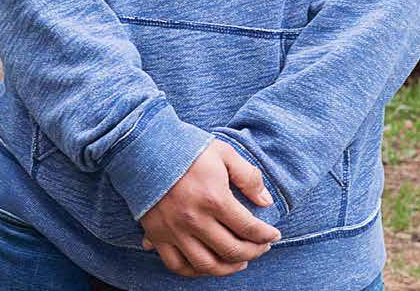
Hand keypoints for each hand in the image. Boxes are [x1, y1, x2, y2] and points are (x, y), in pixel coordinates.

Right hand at [138, 137, 281, 277]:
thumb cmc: (187, 147)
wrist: (145, 146)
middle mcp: (195, 220)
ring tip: (239, 261)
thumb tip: (266, 202)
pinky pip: (177, 265)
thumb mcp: (224, 153)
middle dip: (253, 252)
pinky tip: (207, 265)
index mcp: (214, 199)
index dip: (265, 235)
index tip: (273, 235)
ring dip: (228, 268)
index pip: (248, 228)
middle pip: (231, 250)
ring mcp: (175, 231)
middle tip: (261, 249)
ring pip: (206, 265)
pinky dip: (194, 272)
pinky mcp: (158, 235)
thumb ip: (248, 177)